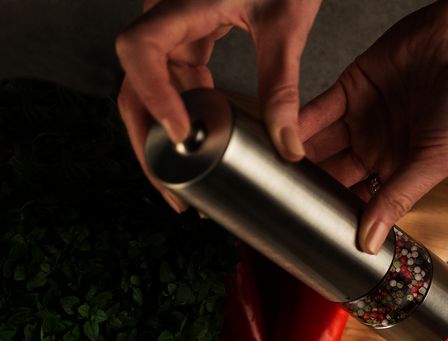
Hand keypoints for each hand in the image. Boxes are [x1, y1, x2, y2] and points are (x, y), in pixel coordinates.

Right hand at [116, 0, 320, 210]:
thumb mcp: (286, 24)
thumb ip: (284, 84)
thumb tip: (288, 147)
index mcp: (181, 4)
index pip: (141, 51)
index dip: (154, 97)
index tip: (183, 136)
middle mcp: (167, 18)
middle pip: (134, 83)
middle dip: (148, 139)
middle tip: (173, 190)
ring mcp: (175, 30)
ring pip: (151, 89)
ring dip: (164, 135)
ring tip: (184, 184)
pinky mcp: (191, 39)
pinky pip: (176, 82)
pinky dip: (185, 116)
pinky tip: (202, 148)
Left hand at [300, 0, 447, 252]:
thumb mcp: (437, 160)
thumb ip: (398, 198)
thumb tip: (371, 243)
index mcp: (405, 169)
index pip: (364, 201)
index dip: (341, 214)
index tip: (317, 230)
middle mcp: (382, 145)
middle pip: (336, 175)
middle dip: (313, 189)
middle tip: (287, 204)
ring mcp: (364, 115)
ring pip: (322, 145)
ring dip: (300, 160)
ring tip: (275, 177)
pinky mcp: (351, 85)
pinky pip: (317, 109)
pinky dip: (297, 125)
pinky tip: (280, 141)